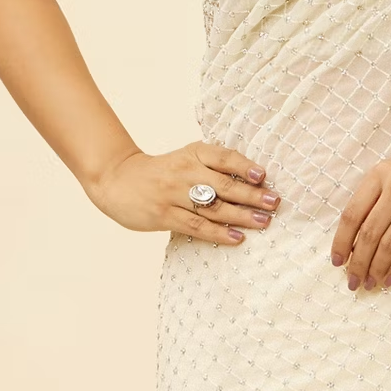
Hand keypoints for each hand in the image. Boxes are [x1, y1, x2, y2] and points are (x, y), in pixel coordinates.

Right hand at [87, 142, 279, 245]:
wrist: (117, 179)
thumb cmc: (162, 171)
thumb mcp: (185, 158)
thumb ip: (213, 166)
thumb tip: (255, 181)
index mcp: (192, 153)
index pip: (222, 157)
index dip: (244, 166)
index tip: (263, 175)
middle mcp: (184, 172)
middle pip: (223, 184)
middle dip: (252, 194)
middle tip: (274, 202)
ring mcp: (173, 194)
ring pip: (213, 207)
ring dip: (241, 216)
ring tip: (264, 222)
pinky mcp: (165, 215)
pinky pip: (196, 226)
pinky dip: (218, 233)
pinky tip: (237, 237)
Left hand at [330, 123, 390, 291]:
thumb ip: (380, 195)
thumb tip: (359, 237)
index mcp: (382, 173)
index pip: (352, 215)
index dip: (341, 243)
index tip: (338, 261)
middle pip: (368, 234)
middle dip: (358, 263)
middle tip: (353, 281)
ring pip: (389, 246)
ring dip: (377, 269)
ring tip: (371, 282)